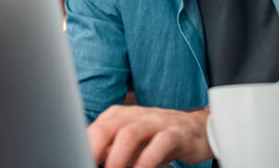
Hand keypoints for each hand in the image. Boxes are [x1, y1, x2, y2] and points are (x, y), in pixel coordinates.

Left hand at [87, 104, 212, 167]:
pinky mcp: (176, 133)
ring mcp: (157, 122)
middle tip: (93, 166)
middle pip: (108, 127)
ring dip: (118, 158)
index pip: (96, 128)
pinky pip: (160, 143)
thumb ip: (112, 151)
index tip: (80, 161)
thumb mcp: (133, 143)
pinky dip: (147, 160)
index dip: (85, 146)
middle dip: (96, 150)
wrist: (198, 129)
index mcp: (120, 115)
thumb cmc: (159, 138)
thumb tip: (91, 161)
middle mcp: (136, 115)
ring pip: (130, 133)